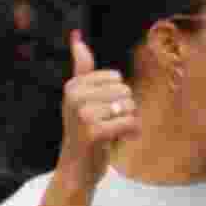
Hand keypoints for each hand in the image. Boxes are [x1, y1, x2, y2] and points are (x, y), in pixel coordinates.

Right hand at [58, 31, 137, 187]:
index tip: (102, 111)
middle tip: (108, 124)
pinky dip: (132, 132)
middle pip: (124, 91)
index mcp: (73, 85)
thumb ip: (81, 67)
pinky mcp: (95, 132)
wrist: (76, 168)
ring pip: (129, 106)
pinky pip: (130, 122)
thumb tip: (77, 36)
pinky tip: (121, 140)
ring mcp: (83, 115)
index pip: (116, 78)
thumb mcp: (79, 96)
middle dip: (124, 110)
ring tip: (112, 133)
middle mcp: (75, 97)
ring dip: (128, 122)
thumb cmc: (82, 131)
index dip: (116, 96)